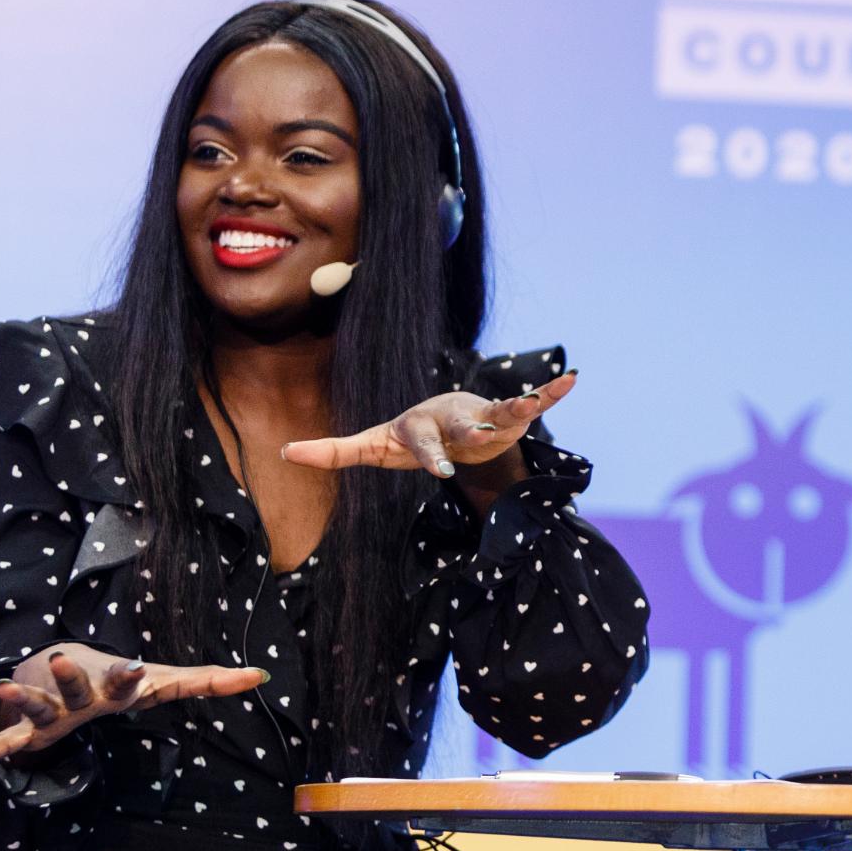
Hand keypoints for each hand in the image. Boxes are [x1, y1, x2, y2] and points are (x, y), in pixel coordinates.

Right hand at [0, 644, 268, 775]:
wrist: (62, 668)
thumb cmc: (121, 680)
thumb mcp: (163, 681)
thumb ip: (210, 679)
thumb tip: (261, 675)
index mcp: (117, 685)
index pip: (130, 679)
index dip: (134, 676)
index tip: (139, 668)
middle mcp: (82, 694)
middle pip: (78, 686)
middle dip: (73, 675)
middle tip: (64, 657)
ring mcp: (54, 711)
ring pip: (38, 706)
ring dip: (23, 699)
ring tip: (3, 689)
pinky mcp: (30, 732)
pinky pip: (7, 744)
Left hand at [280, 369, 577, 479]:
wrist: (449, 419)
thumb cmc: (409, 437)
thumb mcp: (372, 446)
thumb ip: (331, 450)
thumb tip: (280, 452)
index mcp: (419, 429)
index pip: (420, 443)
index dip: (430, 454)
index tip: (441, 470)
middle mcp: (450, 419)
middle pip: (459, 431)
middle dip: (467, 437)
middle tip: (477, 444)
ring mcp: (479, 415)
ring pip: (496, 416)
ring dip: (513, 412)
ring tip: (531, 405)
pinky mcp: (505, 417)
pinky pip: (529, 403)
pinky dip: (549, 392)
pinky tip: (571, 379)